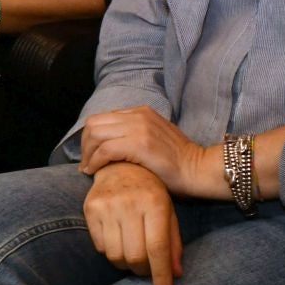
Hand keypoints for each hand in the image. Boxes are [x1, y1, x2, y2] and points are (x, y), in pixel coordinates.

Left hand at [78, 107, 211, 197]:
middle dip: (84, 145)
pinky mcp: (140, 144)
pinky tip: (95, 172)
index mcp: (141, 112)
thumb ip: (134, 136)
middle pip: (94, 124)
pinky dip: (95, 162)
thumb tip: (108, 148)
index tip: (89, 156)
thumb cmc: (178, 163)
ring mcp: (140, 128)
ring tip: (89, 170)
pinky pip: (105, 150)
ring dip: (87, 154)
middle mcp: (138, 115)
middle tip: (86, 164)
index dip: (90, 138)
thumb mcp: (154, 139)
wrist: (199, 169)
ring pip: (96, 134)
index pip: (102, 118)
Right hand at [82, 162, 183, 284]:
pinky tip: (118, 240)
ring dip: (126, 265)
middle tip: (148, 270)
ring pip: (116, 256)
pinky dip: (111, 252)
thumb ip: (173, 242)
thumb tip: (176, 274)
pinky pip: (101, 247)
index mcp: (155, 202)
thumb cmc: (151, 191)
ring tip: (133, 256)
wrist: (121, 164)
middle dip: (144, 271)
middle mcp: (130, 203)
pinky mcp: (90, 208)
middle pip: (136, 256)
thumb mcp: (168, 211)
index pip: (158, 248)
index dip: (161, 276)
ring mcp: (108, 205)